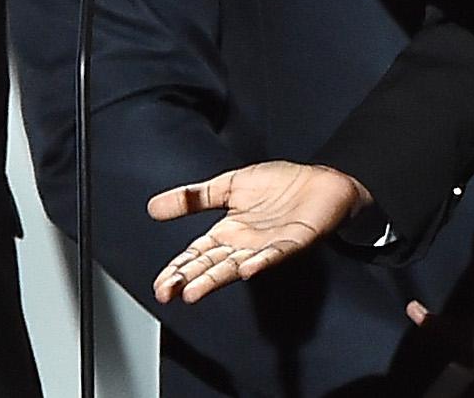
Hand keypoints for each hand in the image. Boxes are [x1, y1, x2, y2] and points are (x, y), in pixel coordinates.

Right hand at [147, 160, 367, 302]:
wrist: (319, 180)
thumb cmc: (279, 185)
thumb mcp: (228, 185)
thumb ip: (193, 197)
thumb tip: (153, 206)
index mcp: (228, 233)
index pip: (196, 255)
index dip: (177, 269)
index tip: (160, 285)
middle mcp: (245, 245)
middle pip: (211, 265)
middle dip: (188, 280)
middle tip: (168, 294)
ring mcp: (268, 246)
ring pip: (236, 266)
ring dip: (215, 279)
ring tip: (194, 291)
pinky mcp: (294, 242)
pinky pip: (275, 255)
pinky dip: (261, 262)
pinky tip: (247, 269)